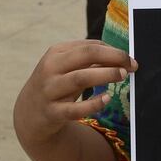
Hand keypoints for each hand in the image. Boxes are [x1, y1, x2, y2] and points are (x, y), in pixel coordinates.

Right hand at [14, 40, 137, 144]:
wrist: (29, 113)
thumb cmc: (58, 84)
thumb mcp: (68, 68)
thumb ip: (90, 61)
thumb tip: (122, 58)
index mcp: (57, 53)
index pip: (89, 46)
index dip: (113, 51)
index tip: (130, 59)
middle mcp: (50, 68)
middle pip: (85, 55)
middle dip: (112, 58)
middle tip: (131, 66)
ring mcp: (49, 90)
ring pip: (80, 78)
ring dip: (105, 75)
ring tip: (123, 76)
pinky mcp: (52, 112)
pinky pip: (75, 109)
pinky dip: (93, 104)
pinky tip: (107, 99)